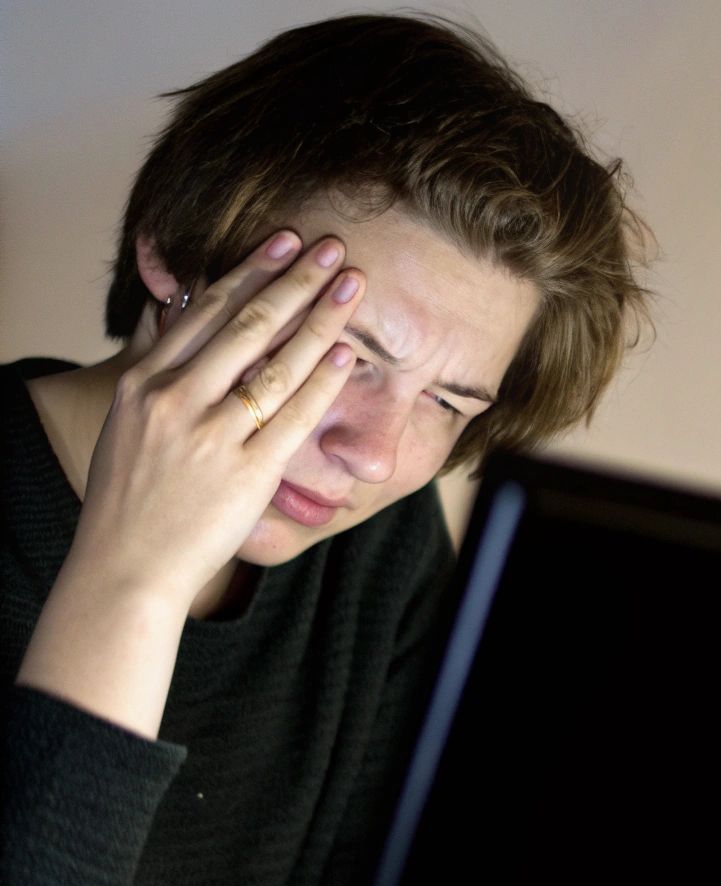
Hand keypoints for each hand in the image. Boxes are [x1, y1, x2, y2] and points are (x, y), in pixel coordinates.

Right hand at [66, 231, 364, 609]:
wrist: (125, 566)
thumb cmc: (132, 496)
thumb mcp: (129, 421)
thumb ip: (160, 372)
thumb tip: (187, 323)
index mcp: (143, 382)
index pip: (206, 310)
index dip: (252, 270)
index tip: (284, 242)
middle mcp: (174, 400)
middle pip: (248, 324)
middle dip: (296, 280)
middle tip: (331, 248)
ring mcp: (211, 436)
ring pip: (277, 363)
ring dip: (320, 319)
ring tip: (352, 287)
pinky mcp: (246, 472)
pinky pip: (295, 416)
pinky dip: (323, 381)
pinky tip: (345, 353)